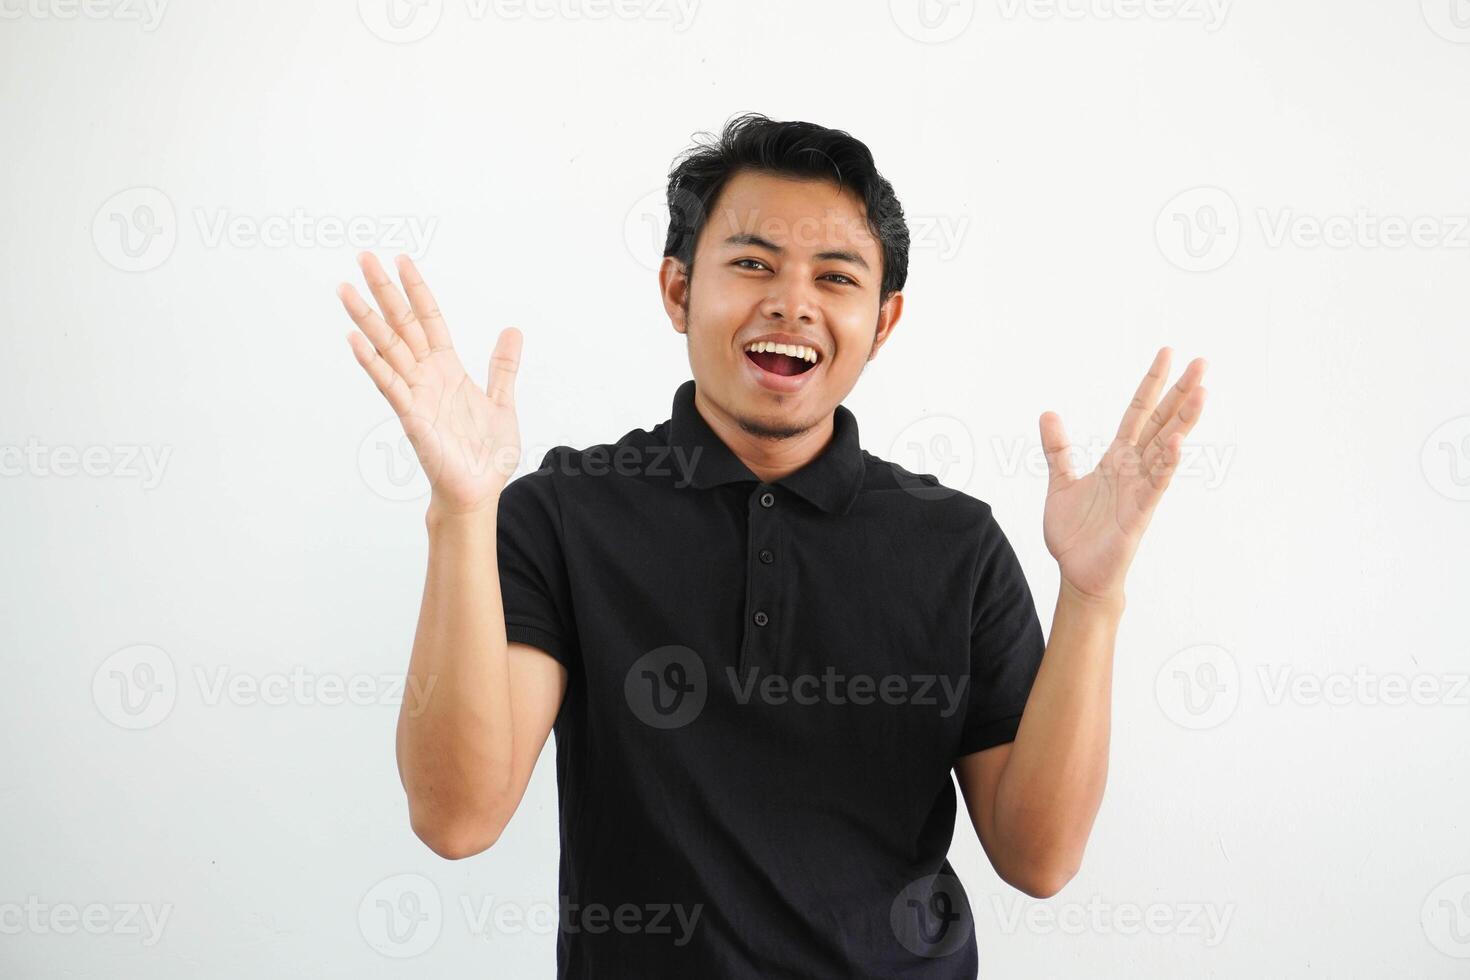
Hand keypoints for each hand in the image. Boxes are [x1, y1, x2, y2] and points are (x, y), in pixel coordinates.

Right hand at [339, 252, 522, 515]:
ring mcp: (415, 394)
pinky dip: (372, 362)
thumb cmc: (486, 454)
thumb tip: (512, 330)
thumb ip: (503, 366)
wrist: (478, 492)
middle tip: (363, 256)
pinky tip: (355, 339)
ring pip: (387, 348)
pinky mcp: (411, 416)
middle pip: (401, 325)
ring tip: (345, 288)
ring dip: (366, 318)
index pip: (429, 319)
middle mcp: (426, 376)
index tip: (402, 260)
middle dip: (384, 291)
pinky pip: (389, 384)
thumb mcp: (502, 401)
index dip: (417, 290)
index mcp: (447, 369)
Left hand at [1039, 347, 1207, 605]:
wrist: (1078, 573)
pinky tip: (1178, 441)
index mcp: (1117, 458)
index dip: (1152, 384)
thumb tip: (1048, 413)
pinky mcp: (1139, 513)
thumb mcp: (1060, 482)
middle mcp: (1134, 469)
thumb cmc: (1076, 533)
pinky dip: (1167, 463)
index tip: (1167, 353)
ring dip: (1184, 420)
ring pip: (1167, 448)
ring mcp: (1140, 489)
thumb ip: (1058, 449)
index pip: (1138, 412)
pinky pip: (1156, 484)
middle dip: (1181, 392)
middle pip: (1162, 423)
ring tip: (1202, 390)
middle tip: (1203, 361)